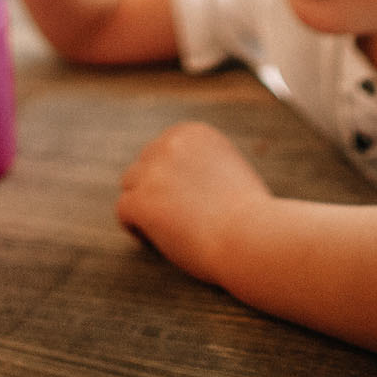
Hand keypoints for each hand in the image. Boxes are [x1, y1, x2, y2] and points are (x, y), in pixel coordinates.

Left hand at [115, 121, 270, 286]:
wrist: (252, 237)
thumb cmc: (250, 216)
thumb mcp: (230, 171)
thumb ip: (201, 166)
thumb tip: (177, 180)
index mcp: (193, 133)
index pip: (163, 150)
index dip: (169, 178)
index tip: (185, 202)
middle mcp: (170, 143)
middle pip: (144, 166)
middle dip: (154, 190)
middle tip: (177, 220)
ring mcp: (153, 171)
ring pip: (130, 186)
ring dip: (144, 206)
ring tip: (167, 231)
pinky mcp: (142, 200)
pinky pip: (124, 210)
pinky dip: (136, 228)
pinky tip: (156, 243)